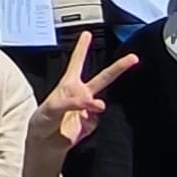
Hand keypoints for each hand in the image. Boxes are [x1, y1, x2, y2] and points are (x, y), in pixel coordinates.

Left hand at [30, 31, 136, 154]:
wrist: (46, 143)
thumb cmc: (43, 121)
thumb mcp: (51, 107)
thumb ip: (72, 102)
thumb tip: (94, 103)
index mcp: (68, 83)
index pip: (77, 61)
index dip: (83, 47)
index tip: (88, 33)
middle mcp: (80, 93)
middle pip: (103, 77)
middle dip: (119, 67)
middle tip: (133, 58)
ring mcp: (88, 108)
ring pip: (101, 102)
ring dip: (97, 104)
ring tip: (91, 107)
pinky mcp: (91, 122)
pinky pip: (96, 119)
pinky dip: (89, 121)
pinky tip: (79, 124)